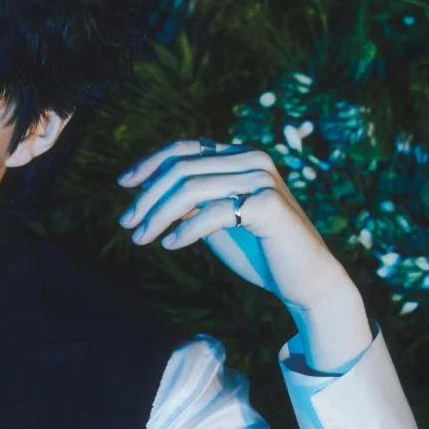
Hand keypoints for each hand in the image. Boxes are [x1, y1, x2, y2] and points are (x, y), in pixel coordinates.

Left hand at [116, 138, 351, 313]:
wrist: (304, 280)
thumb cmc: (260, 252)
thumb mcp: (216, 220)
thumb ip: (190, 202)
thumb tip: (146, 188)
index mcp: (240, 156)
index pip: (185, 148)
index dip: (150, 162)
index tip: (123, 183)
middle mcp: (251, 159)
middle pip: (181, 169)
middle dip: (147, 197)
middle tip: (127, 224)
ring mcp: (262, 179)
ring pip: (191, 189)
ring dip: (158, 215)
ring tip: (141, 239)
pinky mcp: (268, 205)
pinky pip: (213, 213)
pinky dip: (186, 230)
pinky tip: (171, 245)